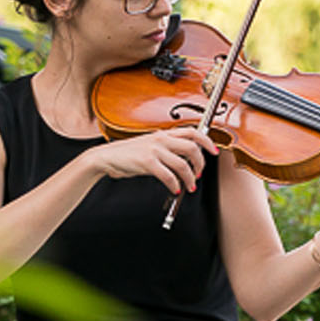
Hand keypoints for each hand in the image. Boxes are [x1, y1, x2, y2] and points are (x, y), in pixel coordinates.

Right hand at [88, 125, 221, 194]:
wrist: (106, 157)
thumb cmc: (127, 154)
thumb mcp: (149, 146)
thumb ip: (166, 149)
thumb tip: (183, 160)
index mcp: (163, 134)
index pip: (192, 132)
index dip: (207, 141)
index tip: (213, 151)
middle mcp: (161, 139)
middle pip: (192, 148)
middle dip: (201, 163)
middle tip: (199, 174)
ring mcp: (154, 150)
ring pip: (183, 164)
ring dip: (190, 178)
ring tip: (189, 186)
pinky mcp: (147, 162)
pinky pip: (168, 175)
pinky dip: (175, 184)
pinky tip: (175, 189)